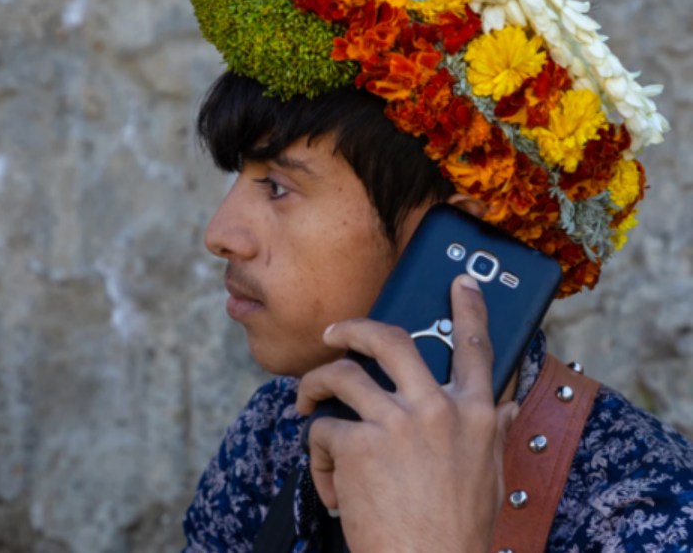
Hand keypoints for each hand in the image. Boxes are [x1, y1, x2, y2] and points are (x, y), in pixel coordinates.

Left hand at [296, 274, 518, 552]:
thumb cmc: (457, 532)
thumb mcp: (488, 478)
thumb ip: (491, 434)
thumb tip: (503, 406)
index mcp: (475, 415)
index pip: (476, 348)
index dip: (468, 308)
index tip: (460, 281)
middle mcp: (438, 410)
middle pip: (390, 339)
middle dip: (355, 327)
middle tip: (335, 332)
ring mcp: (395, 424)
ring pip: (342, 375)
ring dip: (315, 385)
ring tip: (305, 402)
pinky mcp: (357, 445)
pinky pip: (322, 430)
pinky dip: (318, 455)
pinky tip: (330, 484)